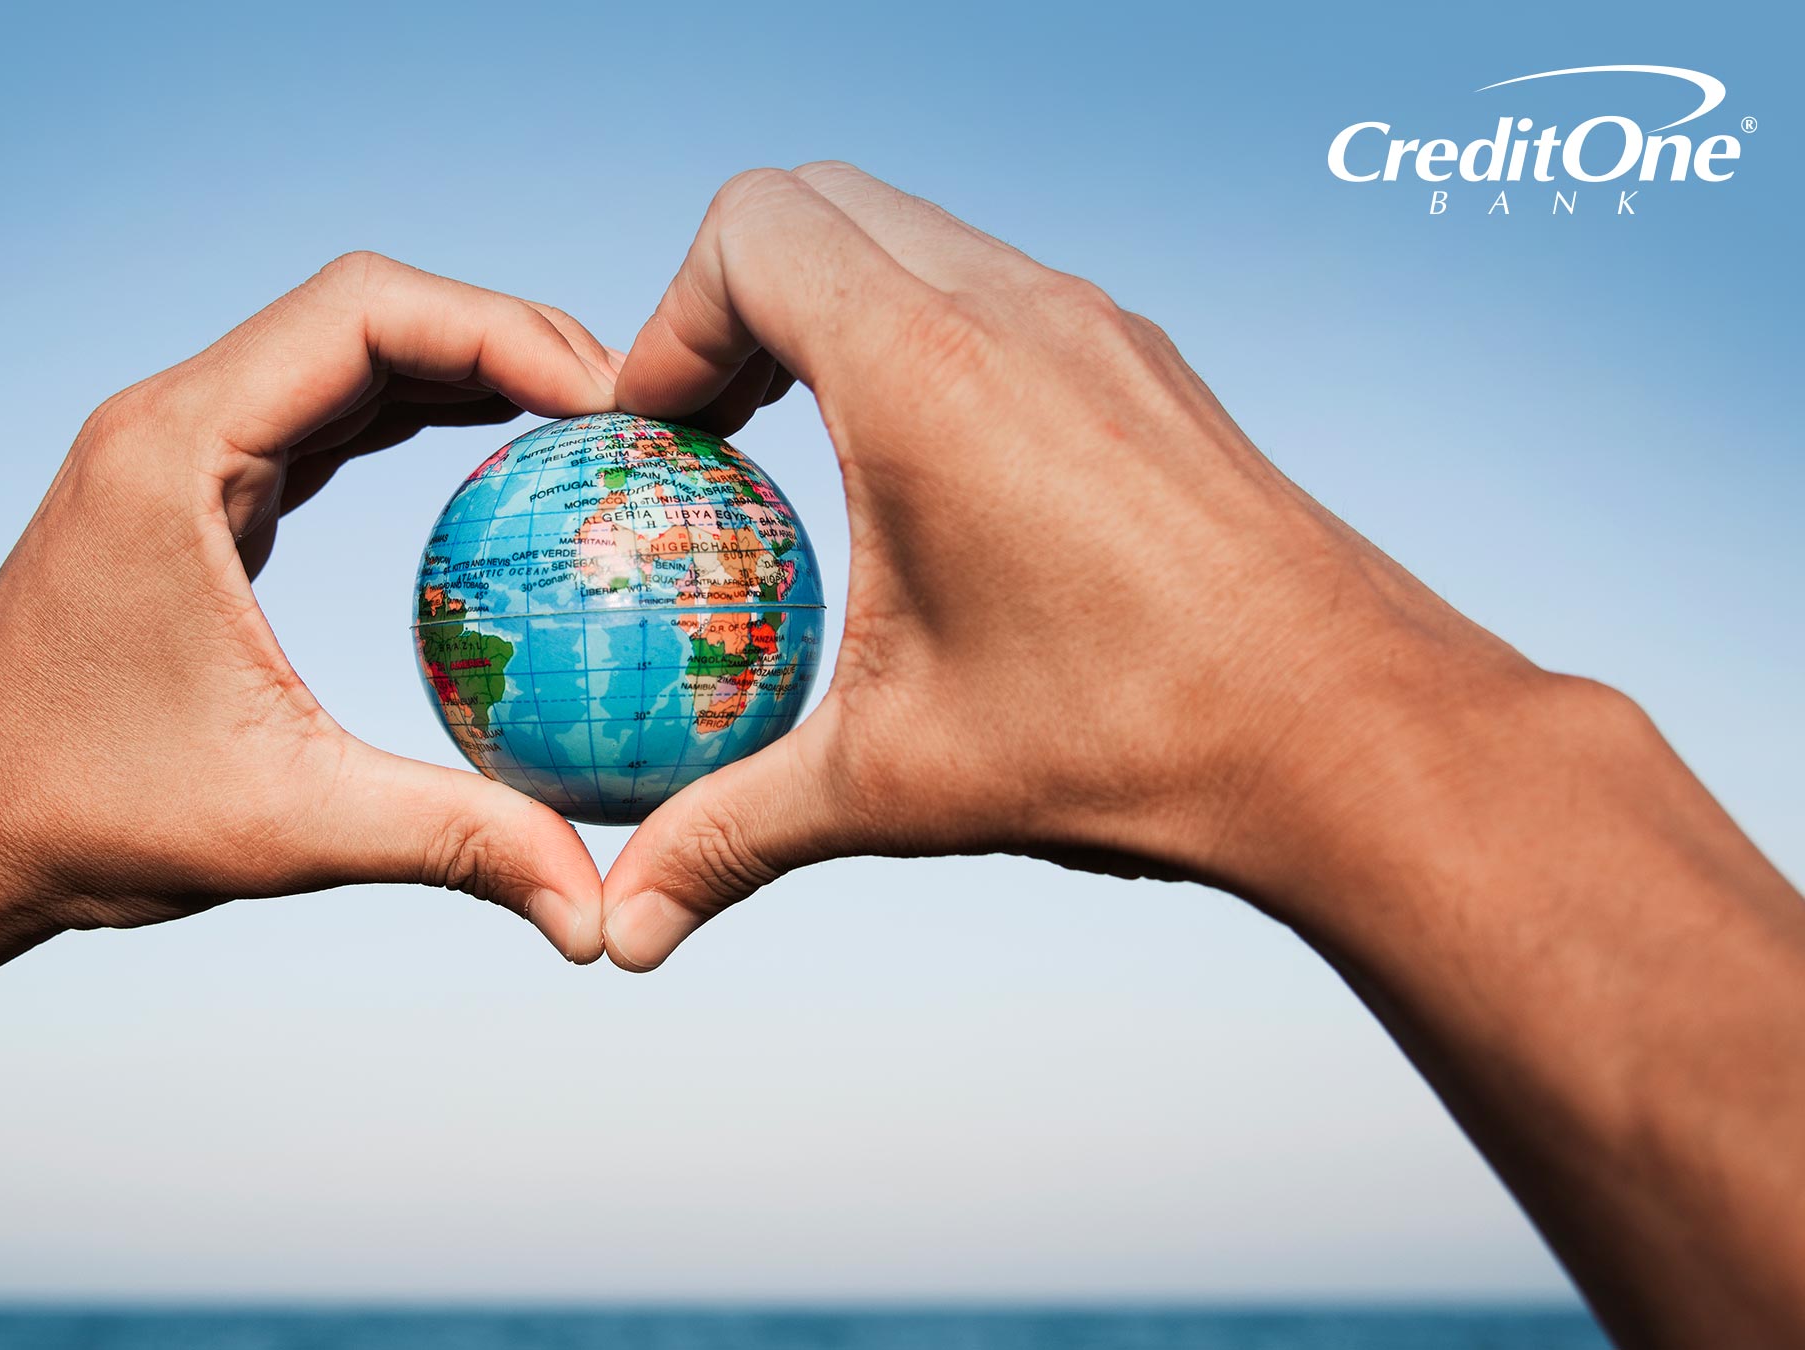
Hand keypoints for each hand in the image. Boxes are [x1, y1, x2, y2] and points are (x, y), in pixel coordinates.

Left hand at [0, 252, 619, 958]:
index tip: (607, 404)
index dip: (503, 330)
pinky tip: (494, 462)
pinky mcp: (189, 495)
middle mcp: (169, 422)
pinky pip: (319, 419)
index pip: (365, 313)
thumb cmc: (78, 817)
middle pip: (366, 311)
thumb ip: (453, 842)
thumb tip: (597, 914)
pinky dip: (412, 421)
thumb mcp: (285, 826)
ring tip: (585, 429)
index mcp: (175, 451)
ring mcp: (175, 451)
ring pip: (344, 357)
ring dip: (463, 372)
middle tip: (625, 414)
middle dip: (504, 339)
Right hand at [599, 163, 1545, 968]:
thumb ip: (730, 836)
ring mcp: (1094, 325)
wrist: (1352, 732)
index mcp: (927, 370)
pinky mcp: (1147, 364)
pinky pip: (998, 290)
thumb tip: (624, 926)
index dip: (667, 320)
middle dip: (732, 295)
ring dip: (833, 308)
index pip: (749, 233)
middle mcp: (1015, 309)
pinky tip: (929, 477)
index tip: (660, 438)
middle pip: (817, 203)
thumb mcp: (893, 786)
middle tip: (712, 427)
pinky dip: (924, 337)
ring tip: (805, 444)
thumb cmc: (1129, 741)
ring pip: (914, 234)